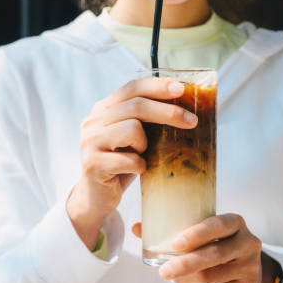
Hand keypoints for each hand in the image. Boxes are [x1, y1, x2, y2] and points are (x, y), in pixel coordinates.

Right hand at [66, 77, 197, 250]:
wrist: (97, 197)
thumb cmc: (121, 164)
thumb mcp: (133, 138)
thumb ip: (146, 120)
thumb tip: (185, 107)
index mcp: (102, 110)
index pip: (131, 88)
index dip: (157, 86)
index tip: (181, 90)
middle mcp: (92, 122)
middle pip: (135, 106)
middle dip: (167, 112)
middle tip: (191, 121)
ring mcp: (90, 142)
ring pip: (132, 129)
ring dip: (145, 145)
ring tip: (141, 155)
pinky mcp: (93, 163)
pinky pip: (130, 160)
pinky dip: (140, 167)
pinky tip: (135, 171)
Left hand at [132, 214, 278, 282]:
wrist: (249, 267)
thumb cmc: (217, 242)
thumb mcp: (204, 231)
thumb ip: (173, 228)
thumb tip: (137, 228)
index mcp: (234, 222)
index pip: (217, 225)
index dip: (196, 234)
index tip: (174, 244)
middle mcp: (246, 242)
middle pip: (213, 255)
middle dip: (184, 264)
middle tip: (163, 271)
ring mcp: (250, 266)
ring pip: (211, 277)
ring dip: (185, 280)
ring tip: (171, 277)